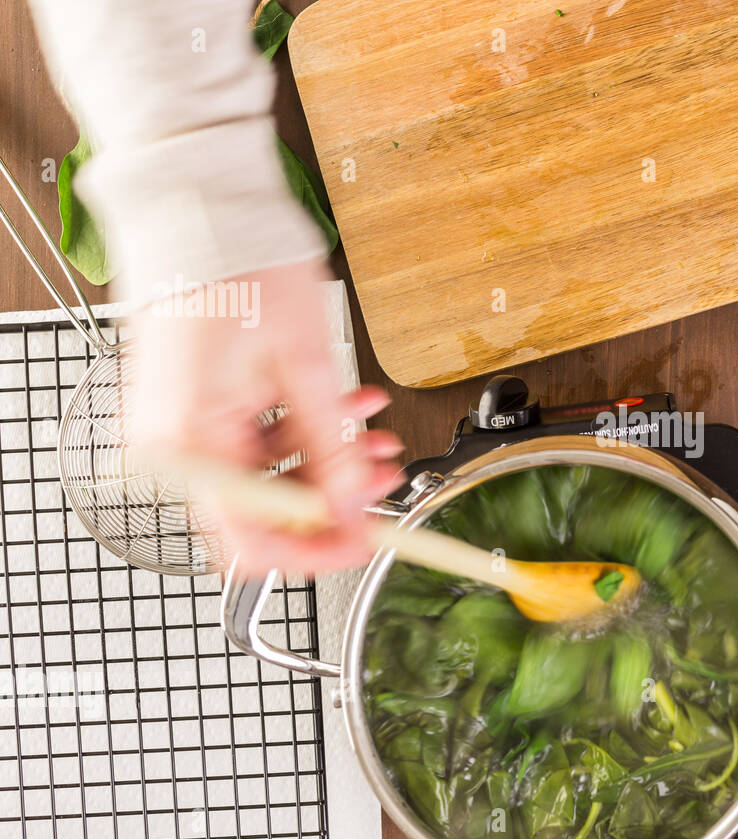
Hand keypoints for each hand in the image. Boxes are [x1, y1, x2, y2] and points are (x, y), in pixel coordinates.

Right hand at [126, 259, 402, 574]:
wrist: (205, 209)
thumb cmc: (241, 268)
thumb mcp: (308, 369)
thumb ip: (334, 451)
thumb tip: (357, 507)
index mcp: (186, 447)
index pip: (251, 544)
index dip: (317, 549)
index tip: (365, 541)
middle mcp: (173, 446)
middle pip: (264, 511)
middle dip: (334, 495)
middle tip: (383, 482)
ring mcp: (181, 425)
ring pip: (269, 473)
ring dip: (328, 459)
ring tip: (376, 437)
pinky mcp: (196, 404)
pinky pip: (255, 439)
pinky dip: (303, 430)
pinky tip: (347, 412)